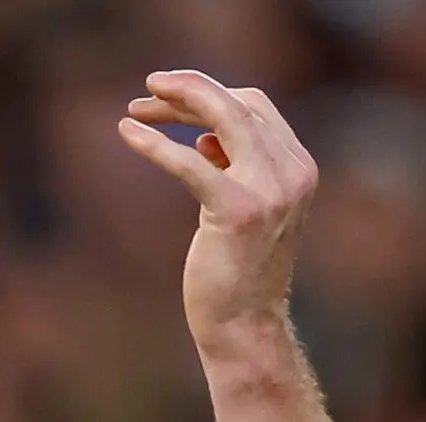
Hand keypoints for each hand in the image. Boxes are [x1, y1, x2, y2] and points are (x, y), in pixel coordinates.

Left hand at [117, 71, 319, 356]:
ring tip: (136, 107)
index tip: (170, 100)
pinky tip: (127, 134)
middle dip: (189, 90)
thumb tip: (203, 141)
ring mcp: (269, 190)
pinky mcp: (237, 211)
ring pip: (221, 117)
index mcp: (298, 168)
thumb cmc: (237, 272)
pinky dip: (155, 143)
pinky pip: (189, 161)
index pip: (255, 106)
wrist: (245, 326)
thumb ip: (234, 170)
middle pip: (238, 103)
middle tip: (147, 90)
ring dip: (174, 105)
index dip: (210, 94)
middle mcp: (291, 173)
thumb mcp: (243, 210)